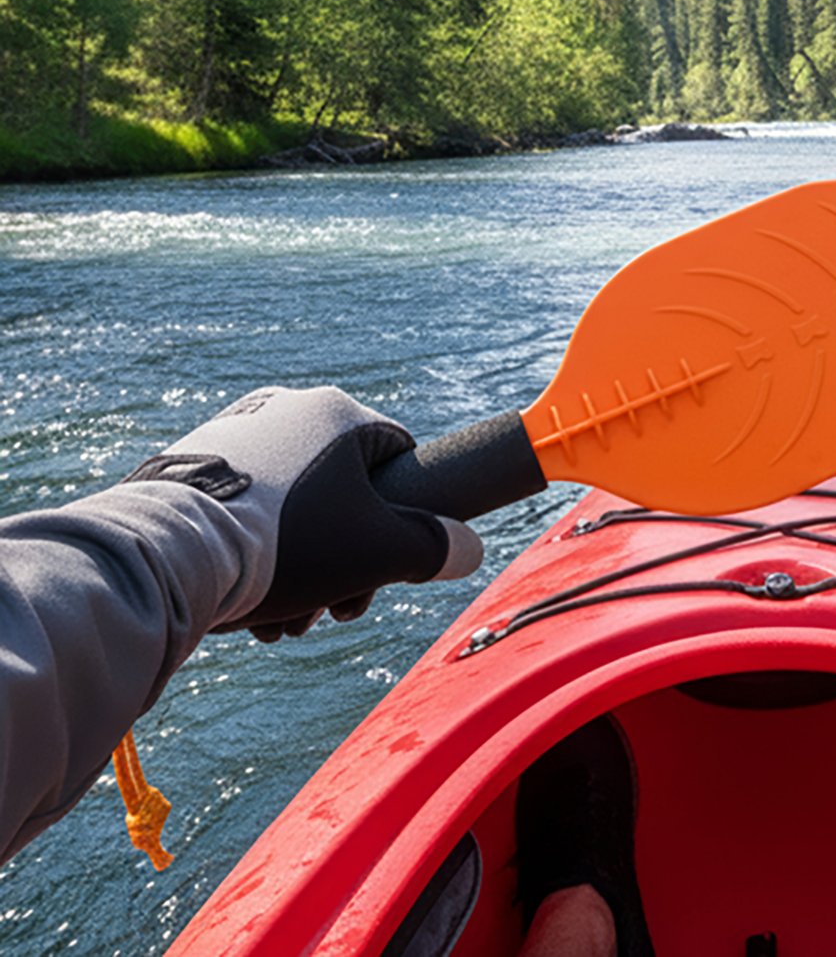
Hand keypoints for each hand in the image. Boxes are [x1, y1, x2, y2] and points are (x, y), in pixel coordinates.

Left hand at [123, 387, 482, 641]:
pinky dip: (253, 553)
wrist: (171, 552)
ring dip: (300, 568)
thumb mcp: (378, 551)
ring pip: (291, 508)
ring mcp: (233, 432)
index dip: (402, 523)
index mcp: (337, 413)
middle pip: (341, 493)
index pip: (398, 459)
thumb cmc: (286, 544)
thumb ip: (434, 548)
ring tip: (279, 620)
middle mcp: (286, 409)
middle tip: (328, 612)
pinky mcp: (189, 462)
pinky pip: (243, 508)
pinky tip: (242, 600)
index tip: (381, 572)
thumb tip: (470, 550)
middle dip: (343, 562)